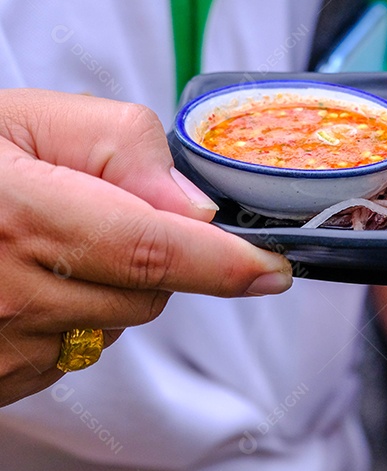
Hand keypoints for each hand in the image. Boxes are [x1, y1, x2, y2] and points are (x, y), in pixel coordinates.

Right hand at [0, 89, 292, 405]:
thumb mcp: (24, 118)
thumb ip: (117, 145)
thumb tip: (194, 206)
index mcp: (23, 216)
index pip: (154, 250)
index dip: (226, 264)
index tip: (275, 270)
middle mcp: (10, 292)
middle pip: (150, 292)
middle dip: (159, 255)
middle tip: (103, 211)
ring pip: (116, 324)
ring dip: (111, 285)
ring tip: (48, 242)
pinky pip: (72, 352)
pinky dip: (73, 317)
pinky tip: (26, 279)